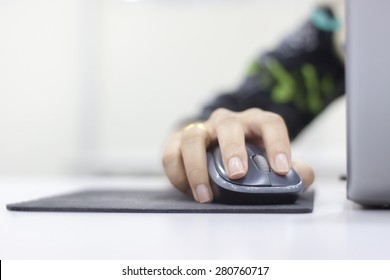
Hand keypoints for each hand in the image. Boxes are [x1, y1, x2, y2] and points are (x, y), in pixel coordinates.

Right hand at [162, 108, 314, 202]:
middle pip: (229, 126)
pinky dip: (177, 173)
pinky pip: (171, 153)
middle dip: (232, 149)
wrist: (215, 148)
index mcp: (254, 123)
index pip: (270, 124)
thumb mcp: (271, 161)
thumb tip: (303, 176)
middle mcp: (227, 122)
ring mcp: (201, 129)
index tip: (281, 168)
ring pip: (193, 137)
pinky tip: (187, 189)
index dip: (277, 144)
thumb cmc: (247, 157)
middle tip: (237, 174)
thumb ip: (292, 170)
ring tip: (205, 195)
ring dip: (197, 167)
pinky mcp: (177, 141)